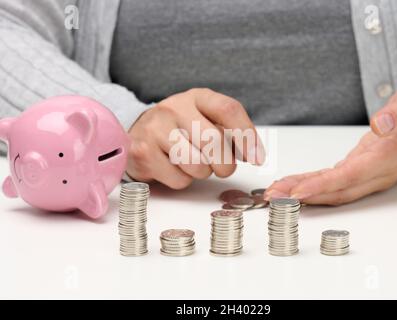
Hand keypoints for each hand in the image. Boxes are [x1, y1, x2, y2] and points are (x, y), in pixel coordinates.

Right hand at [127, 88, 264, 188]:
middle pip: (214, 141)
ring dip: (203, 173)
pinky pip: (179, 179)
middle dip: (226, 164)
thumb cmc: (180, 130)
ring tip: (193, 164)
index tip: (257, 158)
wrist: (139, 135)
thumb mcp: (204, 120)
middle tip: (223, 169)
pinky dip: (183, 181)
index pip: (228, 109)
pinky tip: (174, 168)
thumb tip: (255, 155)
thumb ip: (229, 132)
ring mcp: (156, 128)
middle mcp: (175, 108)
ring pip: (197, 164)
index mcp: (197, 97)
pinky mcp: (143, 152)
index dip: (247, 136)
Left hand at [265, 89, 396, 204]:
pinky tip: (290, 187)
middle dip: (302, 196)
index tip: (298, 192)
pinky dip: (308, 187)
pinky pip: (330, 184)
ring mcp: (363, 177)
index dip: (323, 186)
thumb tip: (380, 124)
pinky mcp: (355, 172)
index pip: (350, 177)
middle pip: (334, 191)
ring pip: (330, 191)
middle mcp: (372, 176)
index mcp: (385, 161)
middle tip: (273, 197)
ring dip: (301, 194)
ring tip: (273, 195)